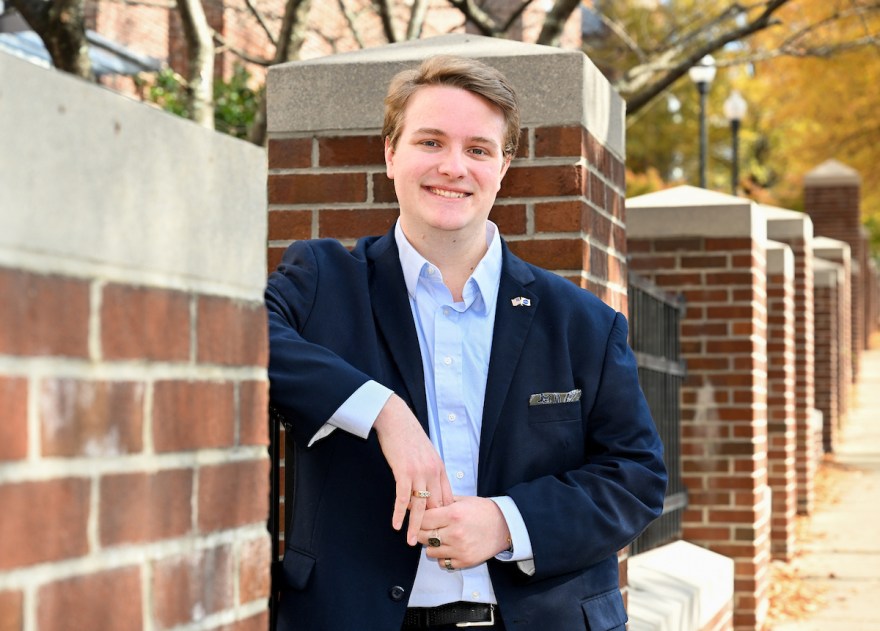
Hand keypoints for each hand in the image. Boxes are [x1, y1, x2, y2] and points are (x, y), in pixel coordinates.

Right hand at [374, 395, 452, 544]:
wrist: (396, 418)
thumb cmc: (409, 436)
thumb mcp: (426, 454)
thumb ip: (429, 472)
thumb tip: (424, 492)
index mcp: (440, 469)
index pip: (446, 499)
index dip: (444, 517)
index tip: (442, 532)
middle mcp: (433, 472)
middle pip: (436, 506)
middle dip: (432, 527)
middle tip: (429, 544)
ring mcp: (419, 473)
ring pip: (420, 506)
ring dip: (416, 527)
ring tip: (413, 542)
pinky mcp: (404, 471)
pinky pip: (402, 498)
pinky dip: (399, 513)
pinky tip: (396, 525)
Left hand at [418, 496, 510, 569]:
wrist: (505, 526)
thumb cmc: (483, 511)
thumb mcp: (462, 500)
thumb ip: (442, 502)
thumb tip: (421, 504)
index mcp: (454, 515)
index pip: (423, 519)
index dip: (419, 518)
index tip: (421, 517)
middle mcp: (455, 533)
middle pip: (423, 536)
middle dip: (423, 531)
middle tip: (429, 527)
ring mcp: (459, 550)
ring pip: (429, 552)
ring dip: (432, 545)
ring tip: (441, 537)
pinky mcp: (465, 562)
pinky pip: (442, 563)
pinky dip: (442, 556)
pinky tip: (449, 547)